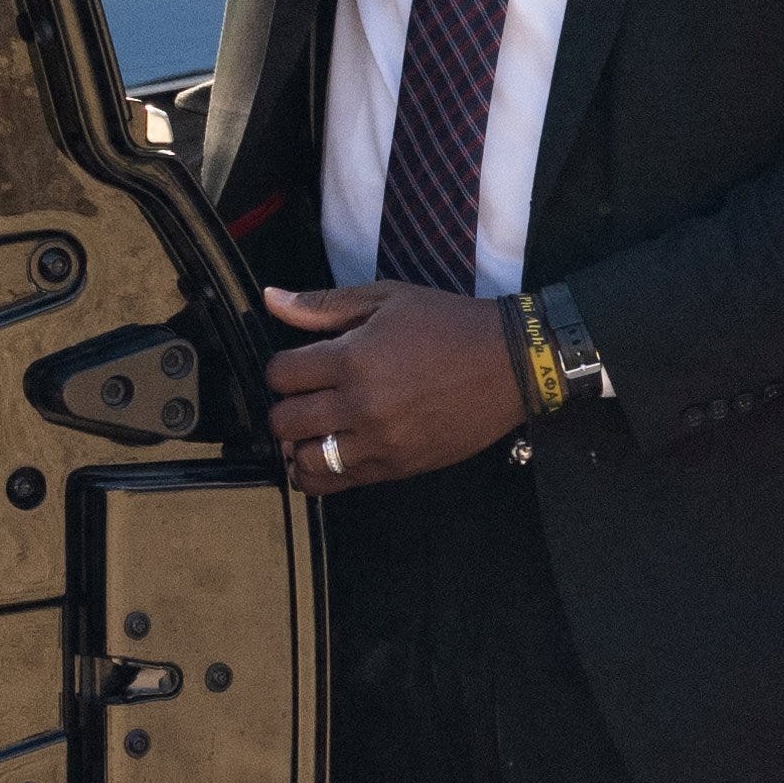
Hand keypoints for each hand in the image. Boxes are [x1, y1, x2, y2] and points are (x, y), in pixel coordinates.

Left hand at [262, 284, 532, 494]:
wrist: (512, 364)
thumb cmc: (450, 325)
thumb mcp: (389, 298)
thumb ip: (324, 305)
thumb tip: (271, 300)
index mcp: (353, 357)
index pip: (279, 375)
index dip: (283, 369)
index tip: (301, 366)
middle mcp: (360, 404)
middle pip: (283, 421)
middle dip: (287, 407)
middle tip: (309, 398)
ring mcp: (379, 441)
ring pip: (304, 460)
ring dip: (301, 445)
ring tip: (317, 431)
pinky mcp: (397, 466)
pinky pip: (336, 484)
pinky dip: (320, 473)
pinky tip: (329, 455)